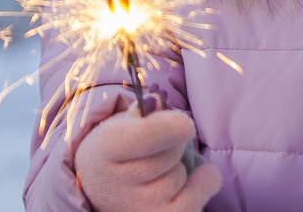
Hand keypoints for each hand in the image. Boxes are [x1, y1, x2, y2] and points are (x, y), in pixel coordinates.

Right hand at [75, 105, 220, 211]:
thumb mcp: (119, 125)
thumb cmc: (116, 150)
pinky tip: (194, 179)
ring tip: (162, 168)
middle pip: (170, 154)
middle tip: (161, 145)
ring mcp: (138, 208)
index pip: (142, 139)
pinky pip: (197, 199)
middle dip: (174, 142)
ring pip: (181, 174)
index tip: (187, 124)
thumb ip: (141, 111)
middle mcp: (117, 183)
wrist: (98, 189)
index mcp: (105, 148)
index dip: (169, 128)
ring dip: (181, 165)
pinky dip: (204, 183)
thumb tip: (158, 101)